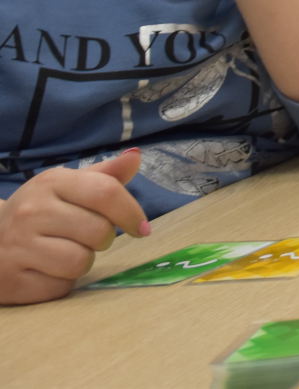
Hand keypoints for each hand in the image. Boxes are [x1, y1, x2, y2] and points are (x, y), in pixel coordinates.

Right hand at [0, 150, 147, 304]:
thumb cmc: (39, 211)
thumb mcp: (68, 186)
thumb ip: (105, 175)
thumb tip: (135, 155)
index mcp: (50, 182)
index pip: (106, 192)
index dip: (132, 212)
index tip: (142, 228)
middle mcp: (31, 212)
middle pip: (99, 232)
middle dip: (102, 239)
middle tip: (84, 237)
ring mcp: (17, 247)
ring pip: (81, 262)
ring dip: (82, 262)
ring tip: (63, 252)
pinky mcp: (12, 281)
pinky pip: (60, 287)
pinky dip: (60, 282)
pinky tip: (45, 270)